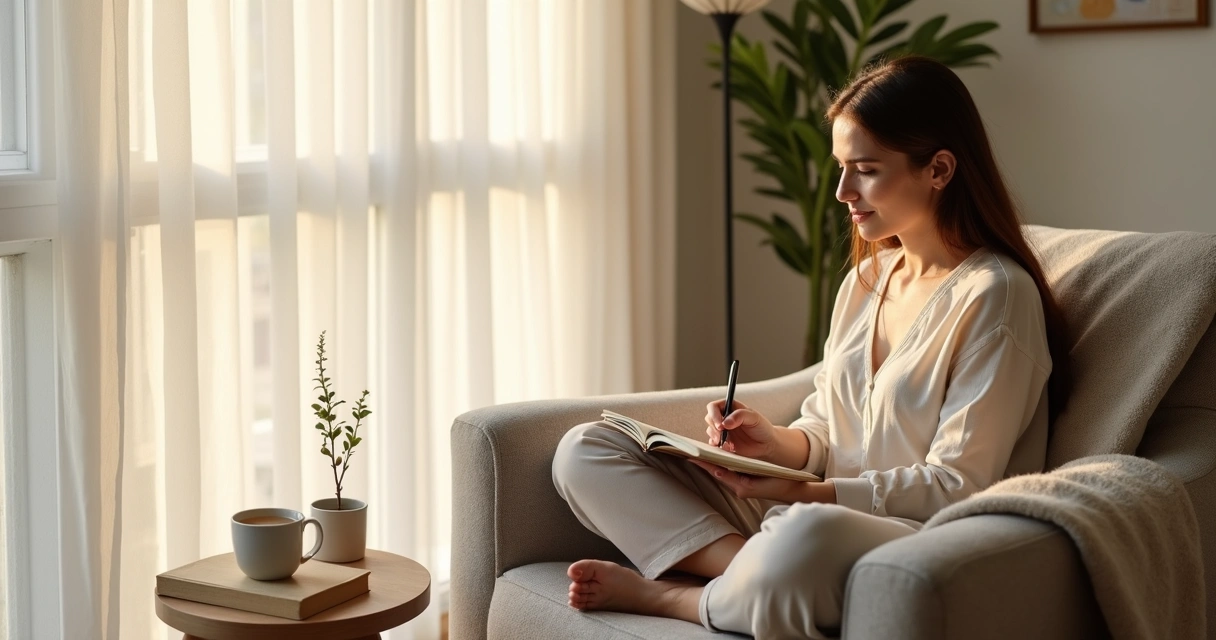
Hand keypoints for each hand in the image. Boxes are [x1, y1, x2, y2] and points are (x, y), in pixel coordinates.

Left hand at [689, 460, 806, 501]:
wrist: (794, 490)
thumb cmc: (779, 483)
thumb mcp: (758, 481)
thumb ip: (735, 477)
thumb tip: (716, 471)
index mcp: (740, 487)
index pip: (717, 472)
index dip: (704, 464)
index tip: (691, 455)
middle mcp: (738, 487)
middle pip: (717, 471)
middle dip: (705, 461)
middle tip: (690, 450)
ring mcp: (742, 485)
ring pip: (722, 471)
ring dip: (712, 462)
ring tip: (699, 451)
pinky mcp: (746, 482)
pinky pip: (730, 472)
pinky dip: (722, 464)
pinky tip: (716, 455)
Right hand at [704, 399, 777, 462]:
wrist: (767, 446)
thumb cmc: (762, 428)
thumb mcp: (754, 417)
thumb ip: (740, 415)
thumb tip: (725, 422)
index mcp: (730, 408)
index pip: (714, 406)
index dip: (714, 415)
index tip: (720, 425)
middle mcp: (724, 418)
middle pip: (709, 419)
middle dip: (714, 428)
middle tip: (723, 436)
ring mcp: (723, 431)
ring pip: (710, 431)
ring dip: (716, 438)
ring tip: (729, 444)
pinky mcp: (723, 442)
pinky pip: (713, 443)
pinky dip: (717, 446)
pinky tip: (728, 448)